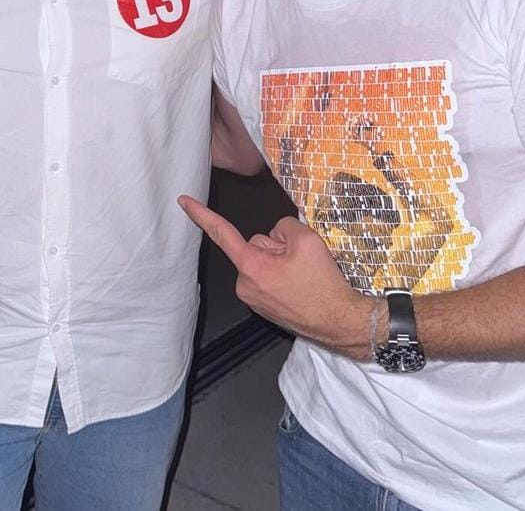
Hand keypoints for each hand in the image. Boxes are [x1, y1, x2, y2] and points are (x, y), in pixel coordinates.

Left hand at [178, 196, 369, 357]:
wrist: (341, 323)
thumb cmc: (323, 283)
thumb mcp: (306, 239)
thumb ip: (283, 225)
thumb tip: (276, 235)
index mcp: (251, 266)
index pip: (221, 233)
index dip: (201, 215)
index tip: (183, 201)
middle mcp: (245, 285)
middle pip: (254, 247)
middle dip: (275, 248)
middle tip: (300, 263)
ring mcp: (254, 299)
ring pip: (262, 263)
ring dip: (280, 264)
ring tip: (303, 277)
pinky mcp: (264, 308)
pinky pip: (268, 279)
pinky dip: (282, 278)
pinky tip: (300, 287)